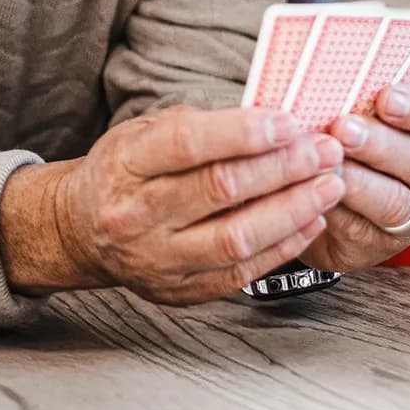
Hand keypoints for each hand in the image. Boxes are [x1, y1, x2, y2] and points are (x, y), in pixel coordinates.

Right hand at [0, 106, 343, 302]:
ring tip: (329, 186)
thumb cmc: (127, 169)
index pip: (188, 145)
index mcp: (127, 164)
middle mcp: (137, 215)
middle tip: (325, 151)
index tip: (290, 122)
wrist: (80, 230)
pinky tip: (311, 221)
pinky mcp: (178, 291)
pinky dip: (283, 247)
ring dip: (292, 211)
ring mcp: (156, 259)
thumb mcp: (148, 130)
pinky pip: (239, 273)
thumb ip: (205, 125)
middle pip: (220, 190)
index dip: (244, 133)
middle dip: (283, 168)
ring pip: (235, 239)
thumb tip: (275, 118)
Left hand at [298, 82, 409, 272]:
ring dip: (359, 180)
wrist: (330, 200)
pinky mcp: (376, 244)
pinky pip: (358, 228)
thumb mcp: (364, 113)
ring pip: (393, 201)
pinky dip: (335, 208)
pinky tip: (315, 191)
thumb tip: (332, 67)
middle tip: (344, 128)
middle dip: (380, 143)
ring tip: (329, 162)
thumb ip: (360, 96)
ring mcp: (409, 216)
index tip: (387, 97)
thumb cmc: (352, 146)